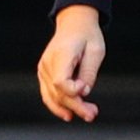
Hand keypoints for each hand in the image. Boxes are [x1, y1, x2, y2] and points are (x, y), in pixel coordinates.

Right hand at [37, 5, 107, 122]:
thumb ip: (89, 73)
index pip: (61, 81)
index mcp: (61, 53)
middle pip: (58, 91)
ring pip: (53, 96)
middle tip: (93, 114)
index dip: (73, 90)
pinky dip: (57, 106)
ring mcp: (44, 68)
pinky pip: (48, 94)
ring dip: (70, 108)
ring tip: (88, 114)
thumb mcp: (96, 51)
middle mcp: (48, 62)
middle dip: (76, 106)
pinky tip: (69, 115)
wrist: (74, 24)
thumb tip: (83, 93)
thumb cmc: (88, 36)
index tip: (85, 87)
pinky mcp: (44, 73)